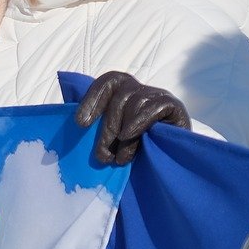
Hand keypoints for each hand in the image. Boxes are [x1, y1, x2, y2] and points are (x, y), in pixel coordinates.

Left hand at [75, 70, 190, 166]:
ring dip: (123, 133)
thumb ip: (98, 126)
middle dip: (107, 128)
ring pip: (135, 102)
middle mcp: (141, 90)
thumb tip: (74, 121)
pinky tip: (128, 136)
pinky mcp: (174, 106)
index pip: (107, 83)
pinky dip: (139, 122)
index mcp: (125, 92)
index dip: (92, 99)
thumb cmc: (139, 152)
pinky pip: (154, 107)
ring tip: (120, 159)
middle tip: (102, 155)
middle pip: (119, 96)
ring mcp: (159, 96)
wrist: (172, 165)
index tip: (81, 123)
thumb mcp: (115, 139)